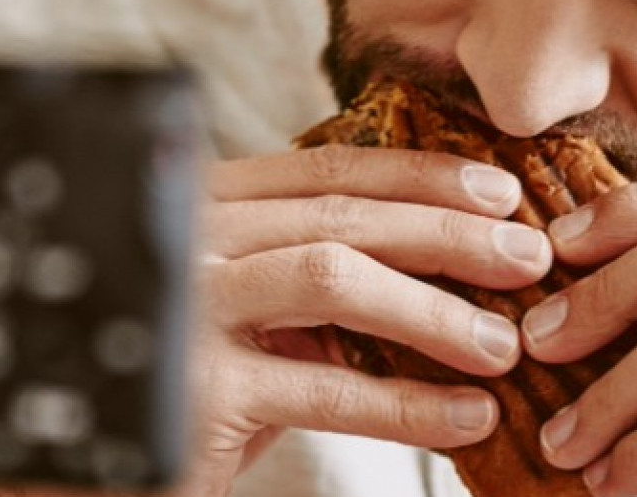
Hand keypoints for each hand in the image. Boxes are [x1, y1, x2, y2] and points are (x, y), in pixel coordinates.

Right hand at [176, 144, 556, 495]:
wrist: (108, 466)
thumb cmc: (194, 386)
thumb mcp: (255, 317)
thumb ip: (319, 280)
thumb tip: (456, 262)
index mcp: (209, 205)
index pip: (327, 171)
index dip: (420, 176)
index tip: (500, 191)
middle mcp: (192, 238)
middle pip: (341, 216)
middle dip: (448, 234)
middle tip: (528, 257)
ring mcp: (188, 307)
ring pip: (333, 280)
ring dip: (434, 311)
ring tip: (505, 346)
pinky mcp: (198, 389)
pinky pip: (325, 389)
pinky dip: (408, 404)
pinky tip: (466, 416)